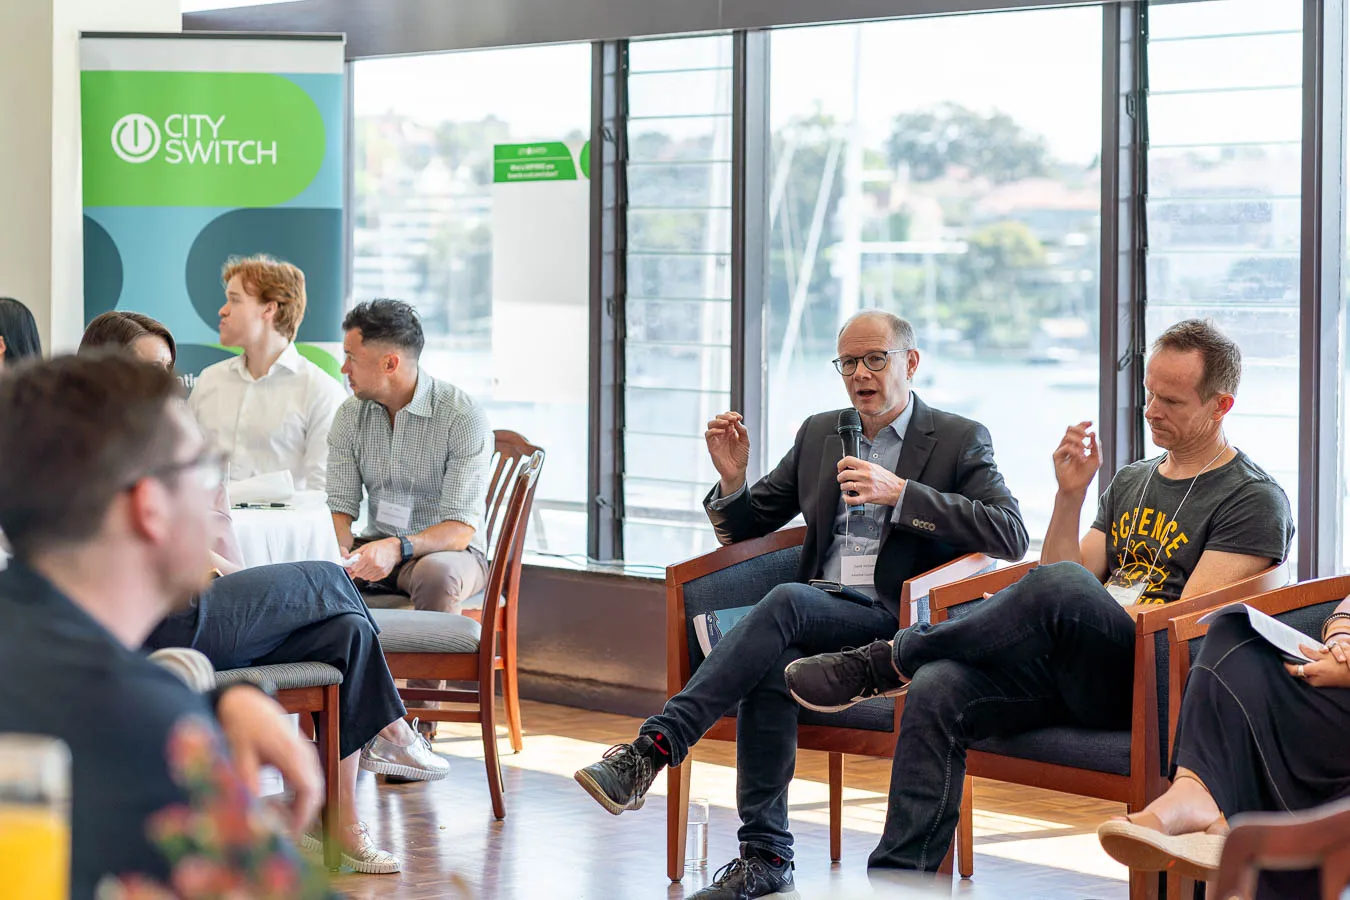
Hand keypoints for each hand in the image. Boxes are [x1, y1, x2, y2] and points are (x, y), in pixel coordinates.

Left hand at [215, 686, 322, 834]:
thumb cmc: (241, 727)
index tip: (290, 833)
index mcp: (290, 752)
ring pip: (314, 786)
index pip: (309, 789)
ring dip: (301, 806)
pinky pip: (309, 779)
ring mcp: (305, 752)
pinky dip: (299, 796)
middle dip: (302, 815)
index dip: (303, 815)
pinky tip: (280, 804)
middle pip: (316, 791)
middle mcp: (303, 752)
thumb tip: (254, 807)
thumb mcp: (238, 754)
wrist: (246, 703)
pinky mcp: (302, 754)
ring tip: (278, 820)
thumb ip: (247, 779)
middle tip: (283, 833)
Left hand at [346, 537, 401, 582]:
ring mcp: (379, 570)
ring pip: (365, 577)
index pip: (356, 568)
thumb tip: (346, 558)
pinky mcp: (383, 574)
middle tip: (360, 565)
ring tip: (367, 566)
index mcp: (369, 556)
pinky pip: (372, 579)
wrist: (394, 550)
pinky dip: (370, 575)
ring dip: (364, 573)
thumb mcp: (366, 547)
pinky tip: (372, 569)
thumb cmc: (381, 547)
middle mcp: (375, 564)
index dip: (353, 566)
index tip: (354, 565)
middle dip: (358, 570)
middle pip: (360, 573)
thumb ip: (355, 554)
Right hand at [705, 411, 749, 493]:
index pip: (728, 417)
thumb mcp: (745, 442)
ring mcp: (716, 439)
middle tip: (733, 419)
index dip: (732, 414)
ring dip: (718, 421)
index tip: (739, 417)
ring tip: (726, 424)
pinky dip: (714, 430)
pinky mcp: (711, 445)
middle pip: (718, 418)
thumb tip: (736, 420)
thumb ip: (742, 430)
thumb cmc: (741, 457)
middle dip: (725, 416)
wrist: (737, 471)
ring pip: (711, 424)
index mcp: (731, 431)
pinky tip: (722, 432)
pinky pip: (708, 434)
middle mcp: (723, 433)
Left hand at [837, 457, 905, 507]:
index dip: (841, 464)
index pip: (848, 460)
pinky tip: (847, 496)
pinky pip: (851, 499)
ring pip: (846, 486)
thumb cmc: (888, 479)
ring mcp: (865, 487)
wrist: (897, 490)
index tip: (840, 468)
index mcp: (867, 466)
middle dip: (840, 477)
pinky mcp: (867, 497)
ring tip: (846, 488)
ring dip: (843, 488)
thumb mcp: (876, 467)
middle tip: (842, 479)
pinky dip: (846, 499)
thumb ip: (863, 466)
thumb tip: (851, 466)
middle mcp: (865, 475)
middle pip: (844, 474)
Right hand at [1053, 421, 1100, 495]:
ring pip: (1067, 437)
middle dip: (1080, 430)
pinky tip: (1081, 458)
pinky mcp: (1057, 457)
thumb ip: (1095, 446)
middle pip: (1070, 429)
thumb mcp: (1096, 458)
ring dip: (1079, 441)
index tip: (1091, 423)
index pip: (1078, 431)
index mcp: (1077, 445)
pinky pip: (1065, 447)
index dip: (1083, 424)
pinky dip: (1075, 451)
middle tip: (1087, 436)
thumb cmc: (1086, 474)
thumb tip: (1093, 433)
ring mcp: (1062, 451)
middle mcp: (1068, 446)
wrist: (1078, 487)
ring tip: (1086, 449)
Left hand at [1285, 643, 1349, 687]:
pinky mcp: (1319, 684)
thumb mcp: (1325, 656)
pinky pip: (1309, 677)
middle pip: (1297, 673)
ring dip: (1302, 668)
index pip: (1293, 670)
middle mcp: (1312, 680)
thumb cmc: (1340, 666)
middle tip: (1294, 657)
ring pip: (1303, 675)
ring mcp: (1316, 684)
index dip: (1286, 665)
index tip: (1284, 658)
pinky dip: (1308, 672)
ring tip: (1304, 660)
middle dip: (1295, 665)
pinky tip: (1312, 666)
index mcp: (1312, 671)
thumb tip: (1300, 647)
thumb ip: (1311, 652)